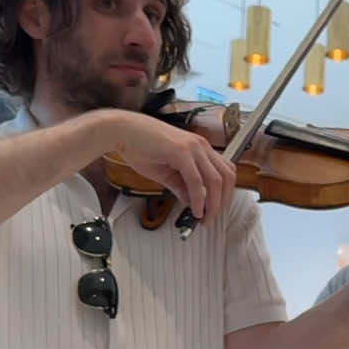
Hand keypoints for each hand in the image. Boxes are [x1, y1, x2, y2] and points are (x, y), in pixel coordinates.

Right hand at [95, 109, 235, 223]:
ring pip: (216, 180)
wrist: (121, 131)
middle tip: (212, 217)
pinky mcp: (180, 152)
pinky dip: (199, 199)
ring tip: (204, 217)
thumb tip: (192, 202)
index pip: (225, 171)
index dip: (225, 193)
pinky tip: (195, 210)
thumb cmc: (140, 146)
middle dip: (223, 202)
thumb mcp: (166, 173)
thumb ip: (182, 187)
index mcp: (199, 148)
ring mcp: (192, 147)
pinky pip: (196, 181)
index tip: (216, 209)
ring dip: (213, 203)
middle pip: (227, 177)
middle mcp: (200, 145)